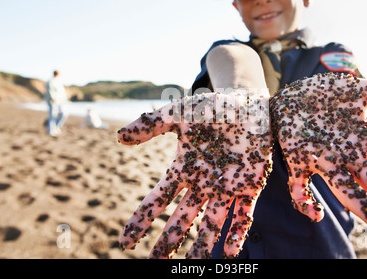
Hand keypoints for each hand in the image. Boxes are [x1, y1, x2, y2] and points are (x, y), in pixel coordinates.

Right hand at [118, 92, 271, 257]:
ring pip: (211, 224)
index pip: (158, 200)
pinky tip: (228, 253)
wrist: (247, 103)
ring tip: (191, 268)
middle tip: (153, 264)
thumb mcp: (178, 113)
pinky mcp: (248, 186)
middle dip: (167, 242)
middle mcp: (202, 184)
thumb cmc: (212, 107)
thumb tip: (118, 137)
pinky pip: (242, 215)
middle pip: (181, 219)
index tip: (124, 242)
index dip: (141, 220)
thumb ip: (151, 124)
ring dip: (201, 246)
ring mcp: (225, 187)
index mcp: (184, 169)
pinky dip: (236, 234)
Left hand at [270, 73, 366, 237]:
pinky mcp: (297, 162)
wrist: (288, 99)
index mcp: (364, 141)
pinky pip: (300, 187)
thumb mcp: (359, 90)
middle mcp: (347, 157)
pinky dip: (305, 201)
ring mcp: (322, 161)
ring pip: (347, 190)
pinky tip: (315, 214)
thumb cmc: (324, 96)